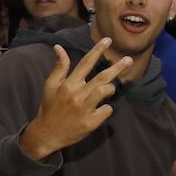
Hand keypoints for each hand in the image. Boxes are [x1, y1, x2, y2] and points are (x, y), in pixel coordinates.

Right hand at [19, 40, 131, 160]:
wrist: (47, 134)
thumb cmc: (50, 107)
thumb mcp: (50, 86)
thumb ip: (59, 67)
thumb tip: (59, 47)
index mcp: (68, 85)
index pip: (85, 63)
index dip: (97, 50)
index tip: (108, 40)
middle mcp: (77, 95)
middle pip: (101, 77)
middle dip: (117, 68)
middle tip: (128, 60)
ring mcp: (84, 109)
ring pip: (105, 92)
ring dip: (111, 89)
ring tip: (110, 89)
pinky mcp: (90, 123)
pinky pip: (106, 110)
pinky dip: (107, 108)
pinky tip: (101, 109)